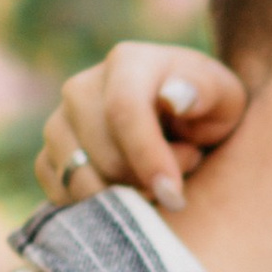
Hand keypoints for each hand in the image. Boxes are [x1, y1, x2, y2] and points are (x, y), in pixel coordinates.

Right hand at [37, 43, 247, 218]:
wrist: (178, 122)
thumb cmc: (207, 109)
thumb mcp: (224, 96)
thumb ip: (204, 91)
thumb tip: (173, 97)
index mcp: (126, 63)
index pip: (124, 111)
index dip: (148, 157)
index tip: (174, 195)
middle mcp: (81, 88)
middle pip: (104, 155)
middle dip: (148, 181)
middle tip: (184, 169)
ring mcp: (58, 123)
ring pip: (80, 181)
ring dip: (126, 196)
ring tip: (156, 177)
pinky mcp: (48, 157)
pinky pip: (61, 194)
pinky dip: (97, 208)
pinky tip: (129, 192)